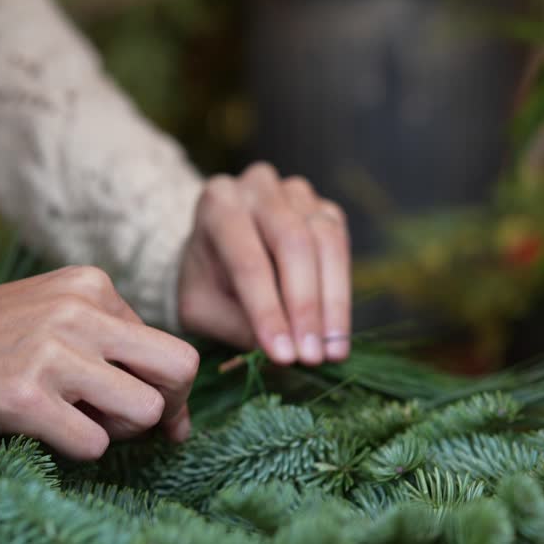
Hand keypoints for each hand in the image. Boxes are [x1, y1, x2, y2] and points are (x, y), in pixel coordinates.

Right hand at [0, 267, 199, 460]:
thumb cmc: (1, 345)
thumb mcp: (64, 323)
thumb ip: (123, 357)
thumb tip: (181, 425)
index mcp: (93, 287)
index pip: (174, 348)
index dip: (168, 391)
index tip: (145, 410)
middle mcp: (79, 312)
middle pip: (180, 370)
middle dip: (167, 406)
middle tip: (129, 420)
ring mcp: (52, 353)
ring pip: (146, 410)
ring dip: (119, 431)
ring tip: (79, 420)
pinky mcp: (25, 396)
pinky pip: (95, 444)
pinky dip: (79, 449)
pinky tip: (47, 428)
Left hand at [177, 163, 350, 366]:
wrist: (218, 250)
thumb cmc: (207, 281)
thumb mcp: (202, 308)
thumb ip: (235, 324)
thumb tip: (283, 352)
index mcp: (218, 205)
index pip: (247, 260)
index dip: (267, 311)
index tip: (283, 356)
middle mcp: (258, 187)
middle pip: (291, 243)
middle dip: (304, 307)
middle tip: (311, 356)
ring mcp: (296, 193)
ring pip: (325, 241)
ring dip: (332, 303)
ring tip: (331, 351)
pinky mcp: (325, 209)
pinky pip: (341, 246)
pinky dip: (341, 292)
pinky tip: (337, 331)